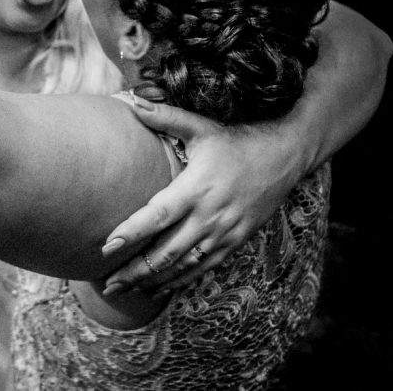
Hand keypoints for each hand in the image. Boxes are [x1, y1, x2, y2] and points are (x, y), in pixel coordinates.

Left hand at [101, 98, 299, 293]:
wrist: (285, 157)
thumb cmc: (237, 141)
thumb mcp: (201, 126)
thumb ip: (165, 117)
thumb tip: (130, 101)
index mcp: (195, 188)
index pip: (158, 215)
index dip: (132, 233)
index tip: (107, 246)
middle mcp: (208, 216)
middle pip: (165, 251)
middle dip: (134, 270)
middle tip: (106, 283)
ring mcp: (222, 233)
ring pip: (182, 266)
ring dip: (151, 281)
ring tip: (122, 290)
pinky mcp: (233, 242)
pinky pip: (202, 268)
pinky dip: (178, 281)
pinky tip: (156, 288)